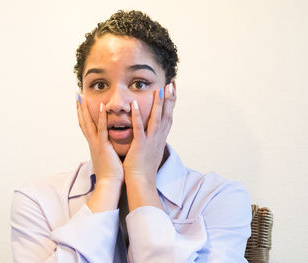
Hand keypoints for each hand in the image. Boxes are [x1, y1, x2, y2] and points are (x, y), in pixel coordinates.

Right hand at [77, 95, 122, 211]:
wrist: (109, 186)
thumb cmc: (111, 175)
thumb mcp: (106, 159)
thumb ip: (106, 151)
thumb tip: (107, 148)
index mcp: (94, 145)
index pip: (86, 127)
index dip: (82, 115)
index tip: (80, 104)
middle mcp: (92, 143)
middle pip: (83, 122)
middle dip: (79, 108)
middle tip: (76, 95)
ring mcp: (96, 144)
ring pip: (88, 123)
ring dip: (84, 109)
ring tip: (81, 96)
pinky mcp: (103, 147)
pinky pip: (101, 130)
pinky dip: (101, 118)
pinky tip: (101, 107)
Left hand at [123, 83, 175, 209]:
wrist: (141, 182)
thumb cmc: (144, 166)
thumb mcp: (152, 149)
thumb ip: (153, 137)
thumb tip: (155, 130)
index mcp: (160, 137)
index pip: (168, 115)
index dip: (171, 102)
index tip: (173, 88)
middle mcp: (159, 137)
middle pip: (167, 114)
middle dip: (170, 98)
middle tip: (172, 82)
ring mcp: (151, 141)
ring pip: (157, 118)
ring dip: (159, 103)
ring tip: (160, 88)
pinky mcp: (140, 145)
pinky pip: (139, 128)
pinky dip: (138, 116)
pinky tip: (136, 105)